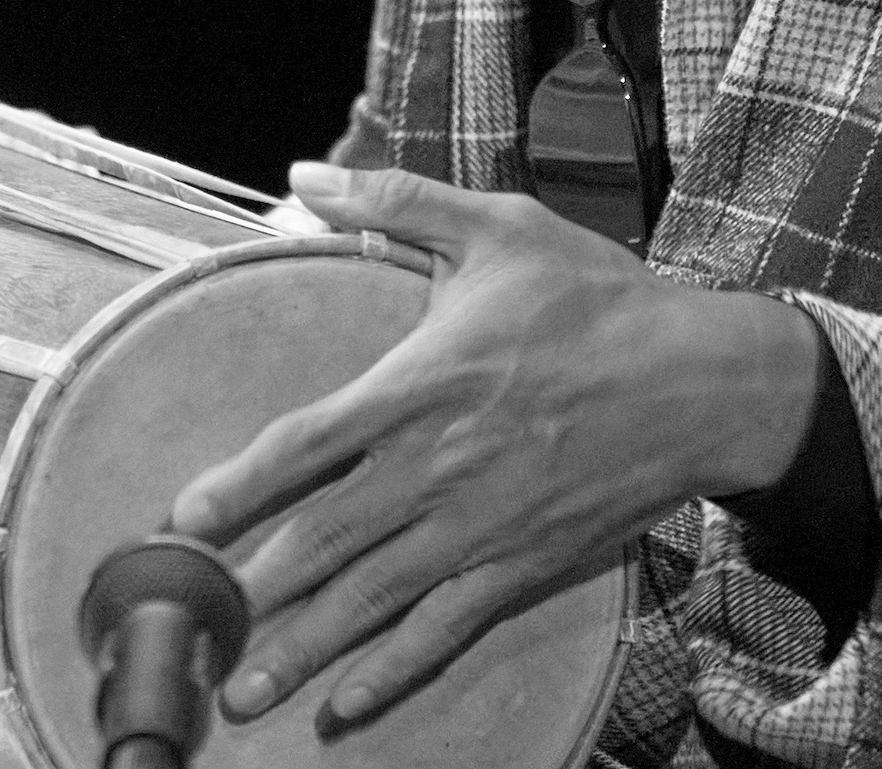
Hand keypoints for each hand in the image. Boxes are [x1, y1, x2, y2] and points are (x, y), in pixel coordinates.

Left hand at [170, 162, 820, 733]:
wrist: (700, 381)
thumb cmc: (593, 297)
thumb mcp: (495, 227)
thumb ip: (394, 200)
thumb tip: (304, 175)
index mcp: (419, 385)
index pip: (307, 442)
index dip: (238, 483)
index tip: (181, 517)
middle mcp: (437, 469)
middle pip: (324, 539)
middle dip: (250, 589)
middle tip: (191, 628)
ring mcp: (478, 528)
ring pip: (371, 599)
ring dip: (302, 648)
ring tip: (243, 693)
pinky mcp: (521, 566)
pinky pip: (444, 632)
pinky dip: (391, 674)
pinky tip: (345, 707)